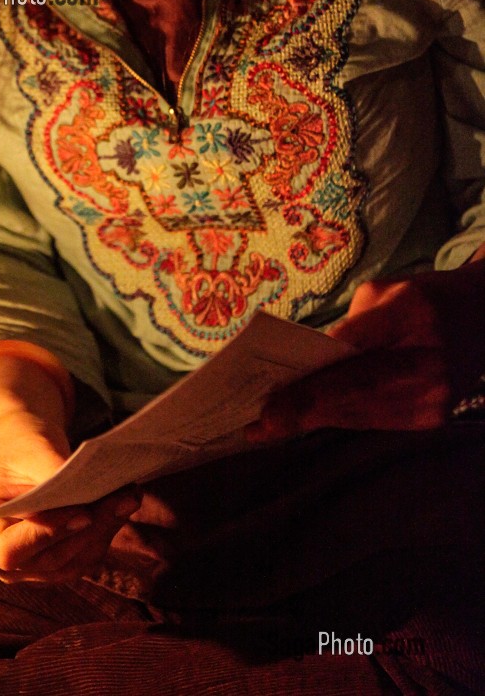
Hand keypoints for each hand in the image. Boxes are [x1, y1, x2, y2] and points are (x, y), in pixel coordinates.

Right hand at [0, 412, 139, 582]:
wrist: (23, 448)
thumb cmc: (22, 443)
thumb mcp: (34, 452)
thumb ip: (53, 482)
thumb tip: (85, 513)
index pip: (9, 551)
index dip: (47, 535)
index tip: (82, 512)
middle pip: (43, 561)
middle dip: (87, 531)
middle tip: (121, 498)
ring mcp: (17, 566)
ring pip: (66, 565)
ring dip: (101, 534)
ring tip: (127, 498)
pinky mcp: (44, 566)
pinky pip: (77, 562)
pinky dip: (101, 536)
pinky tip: (119, 508)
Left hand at [246, 256, 484, 441]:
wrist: (484, 316)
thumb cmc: (424, 298)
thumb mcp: (386, 292)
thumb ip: (350, 326)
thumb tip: (310, 361)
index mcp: (411, 315)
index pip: (351, 357)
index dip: (310, 385)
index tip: (272, 403)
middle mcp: (427, 363)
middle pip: (355, 395)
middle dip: (303, 411)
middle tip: (259, 425)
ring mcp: (435, 397)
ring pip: (363, 414)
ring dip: (316, 421)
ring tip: (273, 428)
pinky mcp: (434, 417)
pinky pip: (377, 421)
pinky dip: (342, 419)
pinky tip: (310, 420)